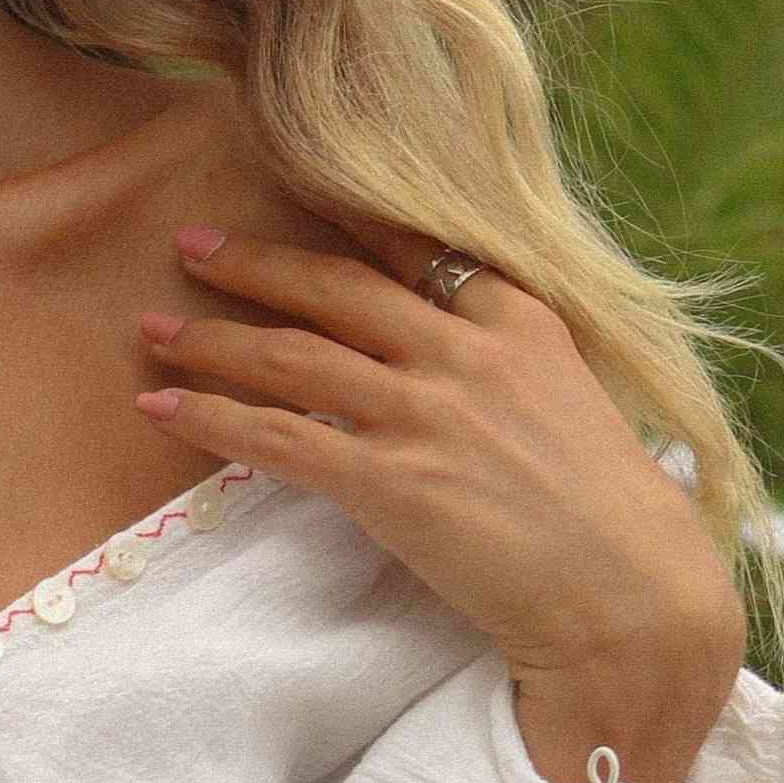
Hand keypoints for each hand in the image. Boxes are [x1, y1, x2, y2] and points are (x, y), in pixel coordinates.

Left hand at [133, 216, 744, 687]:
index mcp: (518, 321)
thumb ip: (499, 367)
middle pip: (335, 288)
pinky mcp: (391, 481)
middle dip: (255, 262)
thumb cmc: (603, 518)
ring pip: (292, 357)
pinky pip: (277, 437)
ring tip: (153, 327)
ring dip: (212, 340)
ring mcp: (425, 414)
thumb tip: (434, 362)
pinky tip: (162, 406)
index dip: (339, 220)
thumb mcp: (565, 405)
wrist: (629, 595)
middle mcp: (466, 352)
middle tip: (190, 243)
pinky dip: (211, 417)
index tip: (284, 187)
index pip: (413, 248)